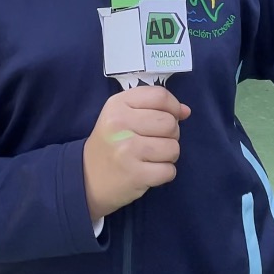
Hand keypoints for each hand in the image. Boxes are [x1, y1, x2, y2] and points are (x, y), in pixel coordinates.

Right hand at [82, 86, 189, 220]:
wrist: (87, 178)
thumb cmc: (110, 142)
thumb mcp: (122, 115)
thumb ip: (154, 107)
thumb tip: (186, 111)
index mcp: (117, 105)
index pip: (159, 96)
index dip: (173, 107)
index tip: (170, 117)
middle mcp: (120, 125)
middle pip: (170, 123)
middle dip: (171, 134)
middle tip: (155, 141)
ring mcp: (127, 151)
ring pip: (173, 148)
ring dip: (169, 155)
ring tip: (152, 157)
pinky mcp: (135, 175)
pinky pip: (169, 170)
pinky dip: (164, 173)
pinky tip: (150, 171)